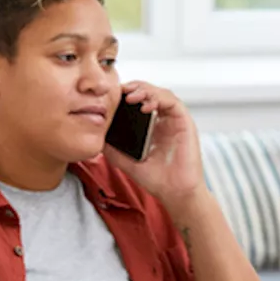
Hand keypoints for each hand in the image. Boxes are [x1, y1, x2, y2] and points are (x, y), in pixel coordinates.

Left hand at [103, 80, 206, 212]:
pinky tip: (146, 106)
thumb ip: (111, 147)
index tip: (112, 95)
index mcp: (151, 126)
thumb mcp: (125, 160)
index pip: (139, 101)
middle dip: (134, 87)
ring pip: (161, 93)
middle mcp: (164, 120)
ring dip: (145, 90)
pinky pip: (172, 102)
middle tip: (121, 90)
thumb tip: (95, 135)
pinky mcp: (185, 122)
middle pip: (150, 92)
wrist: (174, 192)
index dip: (126, 94)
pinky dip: (159, 99)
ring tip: (131, 96)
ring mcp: (175, 120)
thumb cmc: (156, 179)